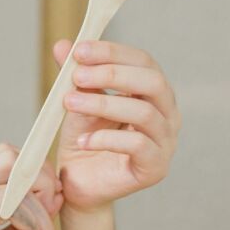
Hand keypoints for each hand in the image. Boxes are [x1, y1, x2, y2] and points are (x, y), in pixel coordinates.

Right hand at [0, 144, 60, 229]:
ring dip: (41, 213)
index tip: (51, 206)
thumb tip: (55, 192)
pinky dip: (32, 223)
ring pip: (15, 180)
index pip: (6, 155)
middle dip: (41, 183)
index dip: (37, 174)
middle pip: (9, 155)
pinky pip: (9, 204)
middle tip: (50, 218)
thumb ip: (26, 215)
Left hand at [56, 40, 180, 212]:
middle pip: (153, 82)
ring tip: (70, 103)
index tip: (79, 51)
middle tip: (77, 75)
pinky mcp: (156, 167)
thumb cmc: (86, 140)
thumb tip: (62, 45)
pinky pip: (137, 146)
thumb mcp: (78, 101)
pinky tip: (82, 140)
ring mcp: (166, 141)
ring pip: (145, 113)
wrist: (80, 184)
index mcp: (154, 92)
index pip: (143, 61)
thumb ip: (75, 75)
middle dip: (113, 74)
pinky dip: (105, 139)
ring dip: (103, 105)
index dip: (113, 53)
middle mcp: (168, 114)